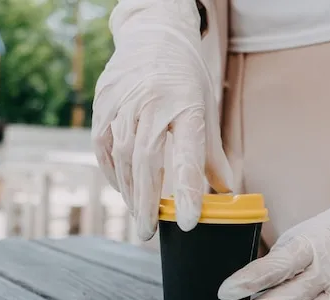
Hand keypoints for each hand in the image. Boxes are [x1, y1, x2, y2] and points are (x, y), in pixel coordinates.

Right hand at [92, 0, 232, 240]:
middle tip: (148, 233)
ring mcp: (123, 105)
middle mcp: (152, 105)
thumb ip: (213, 156)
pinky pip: (103, 148)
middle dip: (146, 203)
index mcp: (186, 106)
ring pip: (121, 158)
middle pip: (145, 162)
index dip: (188, 191)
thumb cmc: (184, 79)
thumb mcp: (206, 111)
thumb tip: (227, 195)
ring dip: (129, 192)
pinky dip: (112, 173)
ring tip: (138, 216)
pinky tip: (123, 189)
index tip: (189, 222)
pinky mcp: (102, 107)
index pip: (188, 155)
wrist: (152, 37)